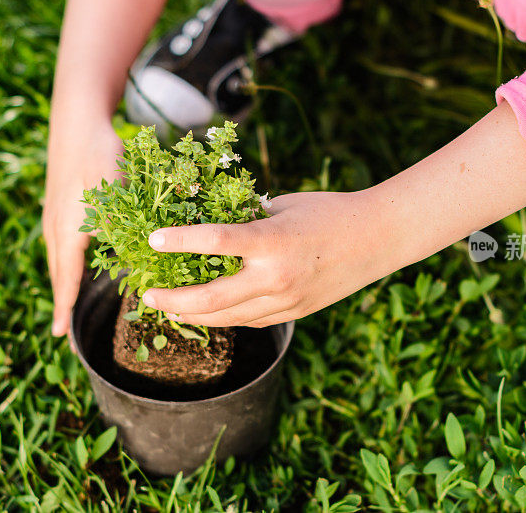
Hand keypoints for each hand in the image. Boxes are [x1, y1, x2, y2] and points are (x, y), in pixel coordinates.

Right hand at [44, 119, 122, 335]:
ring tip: (66, 304)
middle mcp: (56, 227)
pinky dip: (64, 263)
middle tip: (60, 330)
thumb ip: (127, 222)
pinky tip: (75, 266)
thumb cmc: (101, 153)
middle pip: (57, 272)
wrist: (78, 121)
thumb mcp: (118, 188)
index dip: (64, 304)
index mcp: (69, 228)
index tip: (59, 334)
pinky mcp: (59, 207)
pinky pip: (60, 245)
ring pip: (58, 259)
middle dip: (60, 300)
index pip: (65, 276)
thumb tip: (142, 253)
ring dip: (62, 282)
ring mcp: (55, 216)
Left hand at [142, 190, 390, 327]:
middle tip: (147, 295)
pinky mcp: (293, 313)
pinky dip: (224, 316)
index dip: (178, 241)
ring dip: (192, 315)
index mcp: (272, 241)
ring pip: (226, 318)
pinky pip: (249, 320)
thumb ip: (247, 219)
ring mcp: (285, 301)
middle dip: (171, 301)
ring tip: (168, 306)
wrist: (378, 240)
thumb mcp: (284, 206)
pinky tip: (206, 311)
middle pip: (210, 300)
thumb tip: (212, 224)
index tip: (152, 240)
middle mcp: (275, 277)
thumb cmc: (331, 212)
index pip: (215, 242)